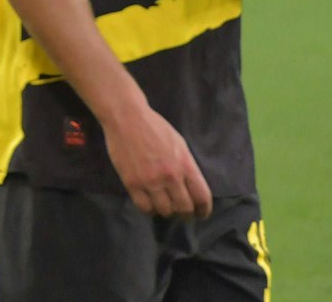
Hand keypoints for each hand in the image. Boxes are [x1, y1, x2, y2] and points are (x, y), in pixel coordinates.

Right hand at [104, 102, 210, 217]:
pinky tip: (149, 204)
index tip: (201, 214)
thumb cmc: (155, 128)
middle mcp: (170, 176)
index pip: (202, 198)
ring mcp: (150, 181)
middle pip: (184, 208)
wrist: (127, 118)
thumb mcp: (180, 144)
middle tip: (181, 213)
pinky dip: (149, 210)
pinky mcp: (132, 182)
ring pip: (165, 210)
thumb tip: (190, 187)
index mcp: (186, 165)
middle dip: (185, 214)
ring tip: (163, 206)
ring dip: (166, 211)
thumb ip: (187, 166)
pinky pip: (144, 207)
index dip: (203, 210)